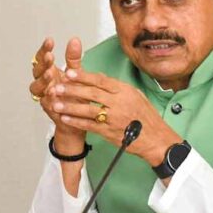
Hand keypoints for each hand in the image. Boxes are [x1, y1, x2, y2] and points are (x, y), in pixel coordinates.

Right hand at [29, 37, 86, 150]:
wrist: (78, 118)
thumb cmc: (75, 95)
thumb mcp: (76, 74)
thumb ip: (73, 58)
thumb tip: (74, 39)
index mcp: (49, 72)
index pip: (41, 58)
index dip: (43, 49)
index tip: (50, 41)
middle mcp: (44, 84)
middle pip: (36, 71)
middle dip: (42, 63)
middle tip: (49, 56)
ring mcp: (45, 96)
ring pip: (36, 88)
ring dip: (42, 80)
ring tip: (50, 74)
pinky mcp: (49, 109)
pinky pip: (45, 102)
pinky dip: (49, 97)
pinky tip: (53, 91)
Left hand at [51, 68, 181, 165]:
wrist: (156, 139)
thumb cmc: (146, 117)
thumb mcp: (135, 95)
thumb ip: (116, 86)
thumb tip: (99, 77)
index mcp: (125, 91)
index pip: (101, 81)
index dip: (83, 76)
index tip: (69, 72)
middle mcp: (119, 103)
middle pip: (92, 94)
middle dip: (72, 90)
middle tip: (57, 86)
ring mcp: (114, 119)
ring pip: (88, 110)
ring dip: (70, 107)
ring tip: (56, 103)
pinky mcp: (109, 133)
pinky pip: (89, 126)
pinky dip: (76, 122)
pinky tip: (65, 119)